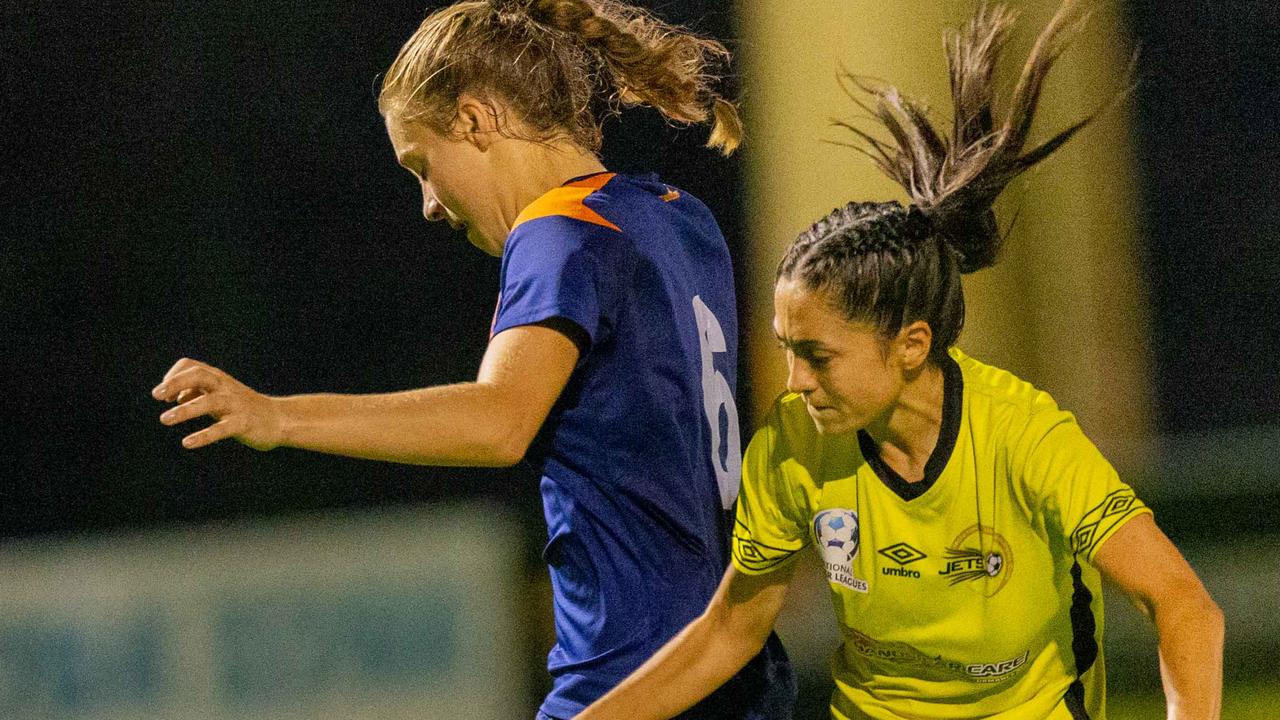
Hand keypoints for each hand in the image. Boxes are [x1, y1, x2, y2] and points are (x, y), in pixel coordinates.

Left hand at [152, 358, 282, 450]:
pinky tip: (187, 443)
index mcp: (218, 378)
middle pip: (198, 375)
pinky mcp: (242, 423)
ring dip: (184, 410)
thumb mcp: (220, 394)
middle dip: (175, 383)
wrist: (279, 419)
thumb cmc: (244, 406)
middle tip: (156, 396)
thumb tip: (175, 396)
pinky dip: (203, 435)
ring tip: (164, 418)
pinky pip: (220, 429)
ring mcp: (235, 404)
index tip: (163, 395)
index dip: (173, 377)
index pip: (191, 366)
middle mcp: (225, 387)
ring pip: (208, 402)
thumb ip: (198, 392)